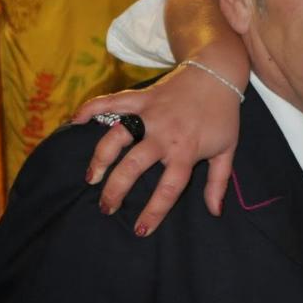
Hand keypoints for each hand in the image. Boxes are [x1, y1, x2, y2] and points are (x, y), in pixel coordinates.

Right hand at [72, 62, 240, 234]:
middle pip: (133, 166)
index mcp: (187, 150)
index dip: (153, 212)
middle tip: (106, 208)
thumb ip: (218, 182)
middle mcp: (164, 134)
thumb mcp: (228, 149)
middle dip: (116, 190)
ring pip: (116, 137)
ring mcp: (149, 114)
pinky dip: (91, 109)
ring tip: (90, 178)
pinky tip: (75, 122)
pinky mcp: (140, 97)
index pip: (169, 188)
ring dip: (99, 158)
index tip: (140, 230)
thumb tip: (214, 212)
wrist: (217, 73)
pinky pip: (111, 101)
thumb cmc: (223, 115)